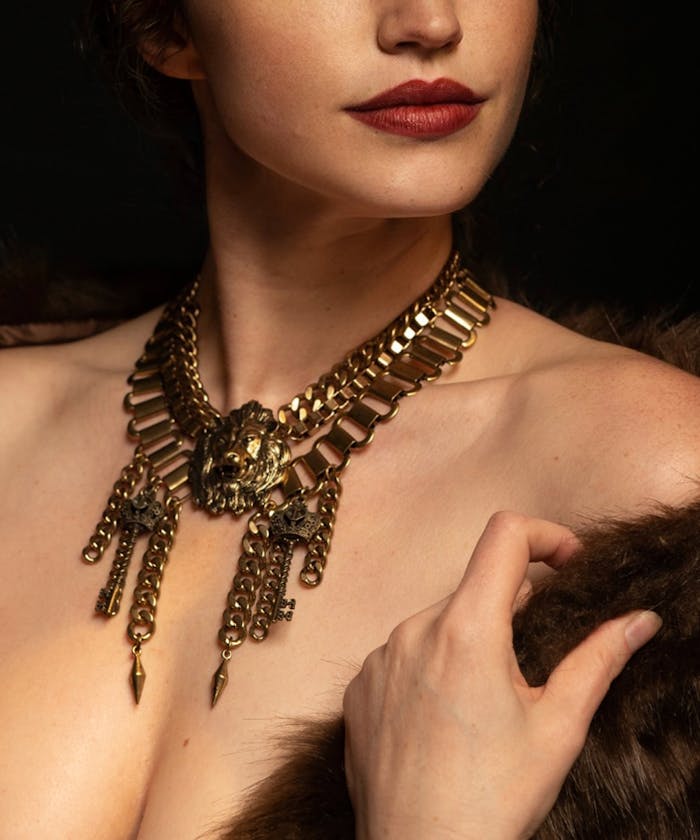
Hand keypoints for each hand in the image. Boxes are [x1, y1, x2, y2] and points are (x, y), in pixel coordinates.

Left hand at [343, 511, 661, 839]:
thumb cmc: (491, 799)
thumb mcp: (558, 727)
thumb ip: (599, 660)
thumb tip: (639, 622)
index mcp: (466, 628)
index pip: (505, 534)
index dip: (546, 536)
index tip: (568, 564)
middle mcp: (413, 630)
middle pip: (474, 587)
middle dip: (511, 610)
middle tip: (530, 668)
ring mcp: (380, 658)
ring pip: (438, 622)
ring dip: (468, 642)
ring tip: (482, 706)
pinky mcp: (359, 686)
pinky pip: (402, 654)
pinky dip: (430, 668)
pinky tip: (444, 720)